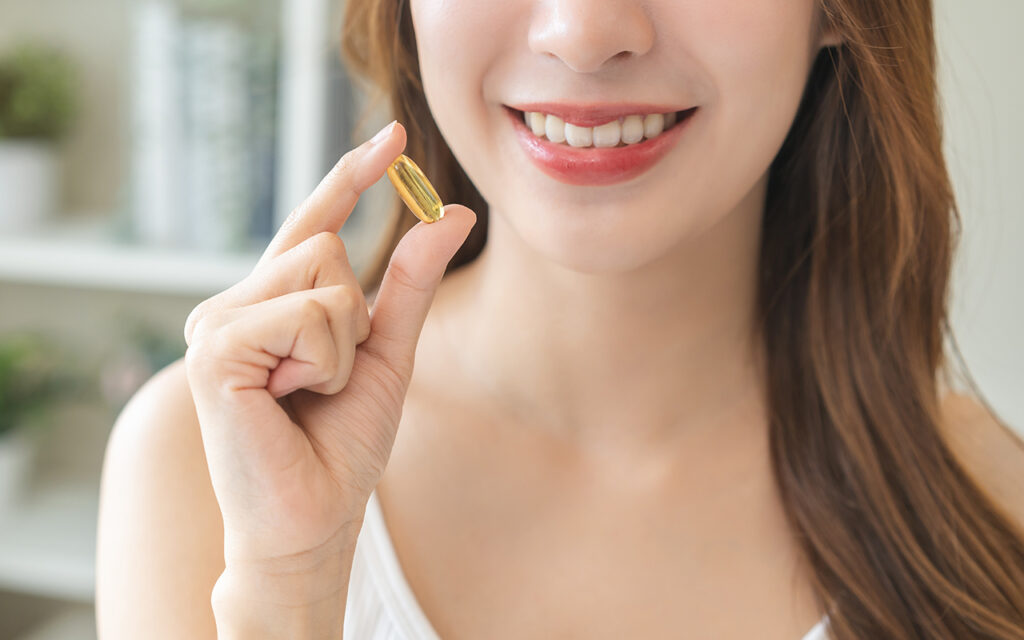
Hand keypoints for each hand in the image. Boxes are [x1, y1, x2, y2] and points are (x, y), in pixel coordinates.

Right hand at [183, 121, 475, 565]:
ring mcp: (216, 322)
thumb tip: (452, 209)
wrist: (311, 519)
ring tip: (305, 392)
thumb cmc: (340, 445)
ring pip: (322, 274)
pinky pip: (307, 315)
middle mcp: (235, 302)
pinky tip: (287, 400)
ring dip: (341, 344)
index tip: (390, 136)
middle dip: (355, 317)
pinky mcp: (214, 348)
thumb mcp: (387, 351)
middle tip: (324, 380)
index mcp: (270, 302)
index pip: (313, 222)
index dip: (350, 177)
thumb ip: (412, 281)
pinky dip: (322, 361)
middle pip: (327, 245)